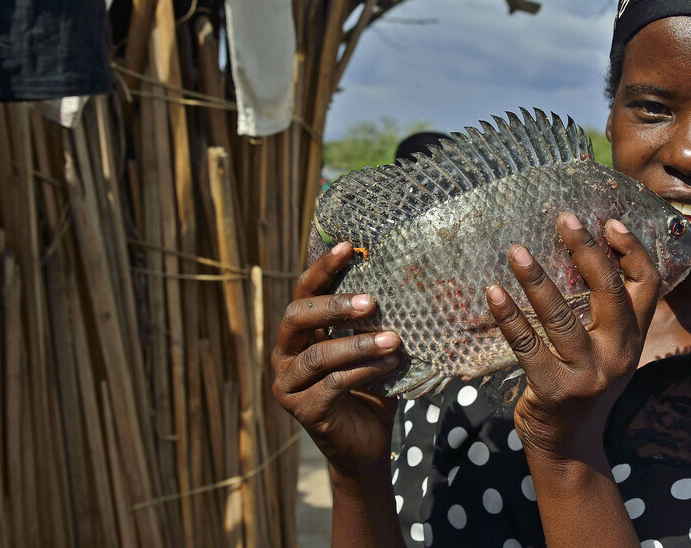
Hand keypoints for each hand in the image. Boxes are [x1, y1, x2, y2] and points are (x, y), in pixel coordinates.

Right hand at [271, 242, 401, 476]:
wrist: (367, 443)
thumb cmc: (370, 387)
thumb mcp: (371, 348)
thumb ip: (374, 319)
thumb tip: (405, 275)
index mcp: (299, 333)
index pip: (304, 291)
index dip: (324, 268)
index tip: (350, 247)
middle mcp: (285, 354)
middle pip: (297, 316)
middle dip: (334, 305)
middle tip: (371, 301)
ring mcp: (288, 384)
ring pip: (318, 354)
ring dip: (358, 344)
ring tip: (393, 339)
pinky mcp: (303, 410)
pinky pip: (334, 384)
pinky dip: (364, 371)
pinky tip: (390, 365)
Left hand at [485, 212, 660, 463]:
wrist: (570, 449)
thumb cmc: (583, 386)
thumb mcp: (607, 351)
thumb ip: (604, 313)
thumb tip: (584, 252)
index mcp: (633, 339)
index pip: (648, 285)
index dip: (632, 250)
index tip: (609, 221)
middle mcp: (618, 354)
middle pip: (609, 292)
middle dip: (588, 250)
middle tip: (564, 219)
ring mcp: (588, 374)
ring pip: (563, 318)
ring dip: (537, 280)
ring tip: (516, 250)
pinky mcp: (555, 391)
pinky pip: (527, 346)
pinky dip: (509, 317)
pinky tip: (494, 292)